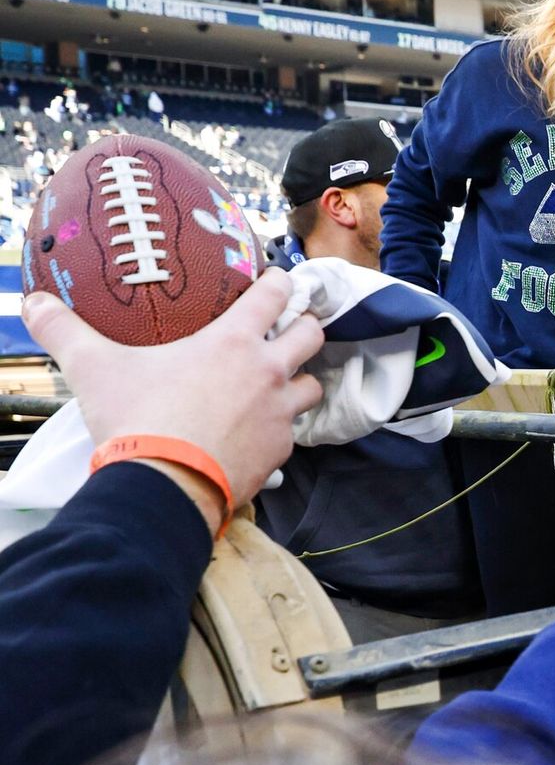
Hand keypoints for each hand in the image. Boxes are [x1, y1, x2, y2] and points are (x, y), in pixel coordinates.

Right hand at [23, 269, 323, 525]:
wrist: (166, 484)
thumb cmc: (137, 418)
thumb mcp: (94, 368)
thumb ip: (65, 332)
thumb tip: (33, 303)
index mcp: (234, 342)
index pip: (275, 295)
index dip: (280, 282)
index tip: (277, 280)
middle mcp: (268, 372)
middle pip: (311, 335)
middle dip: (305, 328)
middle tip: (290, 329)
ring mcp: (279, 413)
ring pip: (312, 386)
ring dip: (299, 381)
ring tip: (279, 383)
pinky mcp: (280, 452)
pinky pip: (293, 433)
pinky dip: (280, 428)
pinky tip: (259, 431)